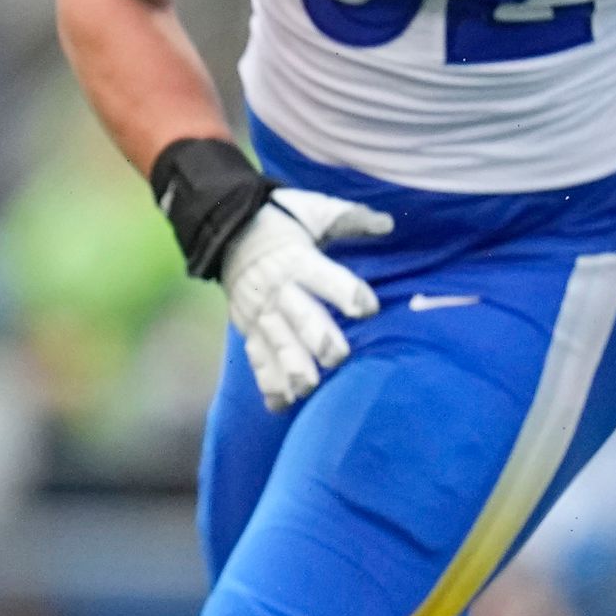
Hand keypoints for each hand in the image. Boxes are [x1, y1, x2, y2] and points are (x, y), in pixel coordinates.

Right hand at [221, 188, 390, 408]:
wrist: (228, 231)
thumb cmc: (283, 221)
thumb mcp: (315, 211)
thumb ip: (350, 219)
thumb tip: (387, 224)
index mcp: (297, 259)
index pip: (325, 278)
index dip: (347, 293)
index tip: (368, 309)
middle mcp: (278, 290)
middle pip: (300, 317)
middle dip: (319, 339)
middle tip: (339, 357)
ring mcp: (261, 313)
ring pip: (278, 344)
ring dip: (293, 367)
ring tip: (308, 388)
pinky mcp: (248, 329)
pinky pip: (257, 359)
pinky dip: (268, 383)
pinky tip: (282, 405)